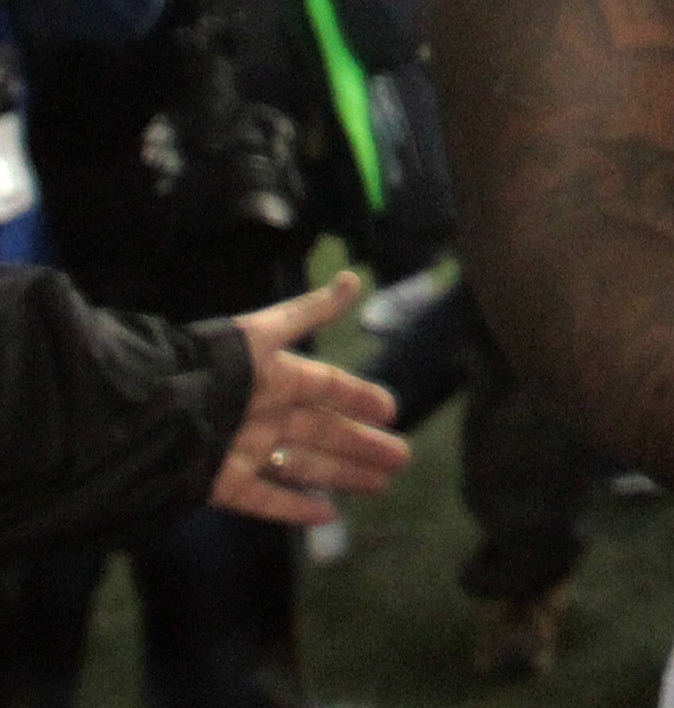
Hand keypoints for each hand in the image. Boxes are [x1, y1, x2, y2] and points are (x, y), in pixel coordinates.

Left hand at [208, 271, 411, 526]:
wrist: (150, 408)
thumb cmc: (212, 367)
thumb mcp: (264, 334)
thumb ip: (309, 312)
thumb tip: (355, 279)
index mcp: (275, 377)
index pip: (328, 387)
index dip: (360, 397)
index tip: (392, 410)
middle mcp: (265, 414)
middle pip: (324, 432)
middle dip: (363, 444)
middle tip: (401, 458)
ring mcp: (246, 451)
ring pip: (305, 466)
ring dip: (344, 475)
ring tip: (381, 485)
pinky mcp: (224, 483)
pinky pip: (265, 499)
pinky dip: (295, 509)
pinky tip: (327, 516)